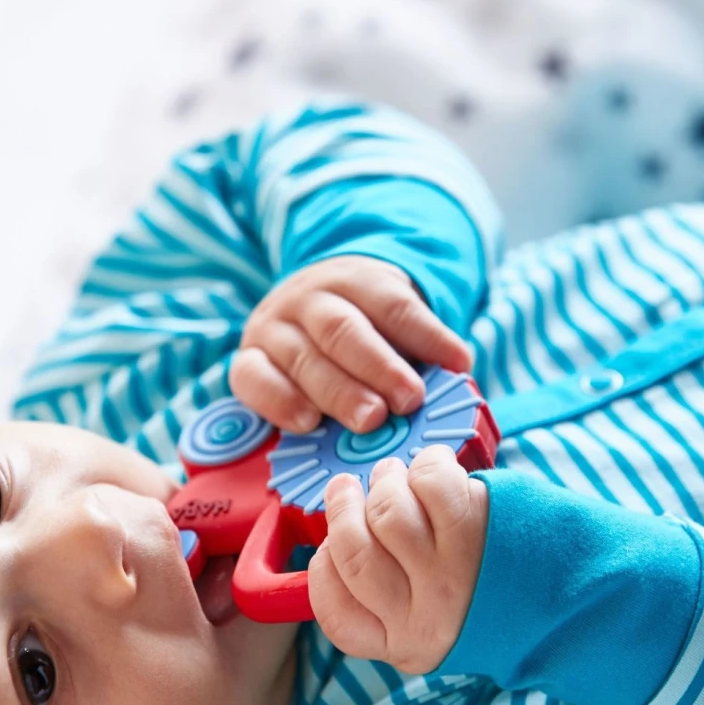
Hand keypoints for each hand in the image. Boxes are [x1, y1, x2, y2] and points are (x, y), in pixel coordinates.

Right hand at [230, 255, 471, 433]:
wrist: (302, 305)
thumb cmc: (362, 326)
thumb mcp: (390, 322)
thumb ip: (417, 348)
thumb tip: (457, 378)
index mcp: (354, 281)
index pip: (392, 304)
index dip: (426, 334)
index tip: (457, 363)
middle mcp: (307, 298)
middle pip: (343, 329)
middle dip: (379, 367)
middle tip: (409, 400)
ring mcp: (272, 327)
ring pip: (302, 356)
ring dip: (338, 391)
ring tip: (371, 420)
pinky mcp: (246, 360)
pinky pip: (255, 380)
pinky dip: (281, 402)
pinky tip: (308, 424)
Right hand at [308, 447, 488, 673]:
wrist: (563, 600)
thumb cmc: (480, 599)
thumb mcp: (425, 624)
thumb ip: (380, 597)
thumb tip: (334, 541)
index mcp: (401, 644)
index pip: (333, 609)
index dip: (322, 566)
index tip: (330, 546)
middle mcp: (423, 616)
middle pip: (352, 551)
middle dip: (342, 508)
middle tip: (345, 489)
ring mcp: (449, 573)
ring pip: (387, 512)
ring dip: (384, 481)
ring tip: (392, 476)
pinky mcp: (475, 530)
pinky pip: (429, 481)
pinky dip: (425, 464)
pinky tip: (435, 470)